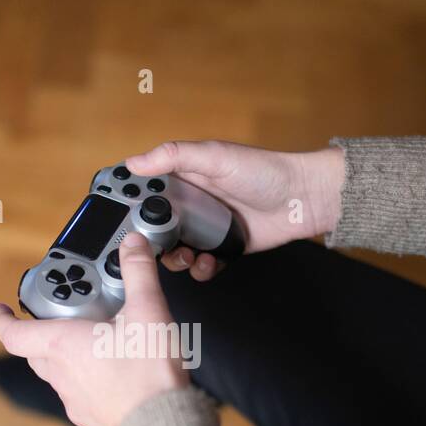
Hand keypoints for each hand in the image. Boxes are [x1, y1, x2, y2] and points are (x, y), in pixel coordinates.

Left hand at [0, 233, 188, 425]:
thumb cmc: (149, 374)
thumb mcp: (148, 311)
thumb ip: (138, 272)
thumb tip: (133, 243)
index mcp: (61, 346)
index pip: (13, 334)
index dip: (3, 320)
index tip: (2, 309)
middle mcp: (60, 374)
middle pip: (35, 351)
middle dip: (41, 332)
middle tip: (62, 317)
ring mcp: (74, 400)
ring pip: (57, 373)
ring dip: (66, 356)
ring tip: (95, 341)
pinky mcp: (91, 417)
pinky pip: (78, 393)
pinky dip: (86, 379)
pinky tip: (113, 371)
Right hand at [123, 140, 344, 280]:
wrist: (303, 199)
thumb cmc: (263, 170)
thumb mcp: (215, 157)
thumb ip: (174, 156)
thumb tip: (135, 161)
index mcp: (185, 177)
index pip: (148, 191)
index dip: (132, 205)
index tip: (122, 218)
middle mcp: (193, 204)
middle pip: (158, 227)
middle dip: (153, 241)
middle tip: (154, 247)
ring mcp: (208, 228)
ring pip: (178, 250)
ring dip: (176, 259)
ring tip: (185, 257)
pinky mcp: (225, 249)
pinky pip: (203, 265)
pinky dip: (201, 269)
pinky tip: (208, 263)